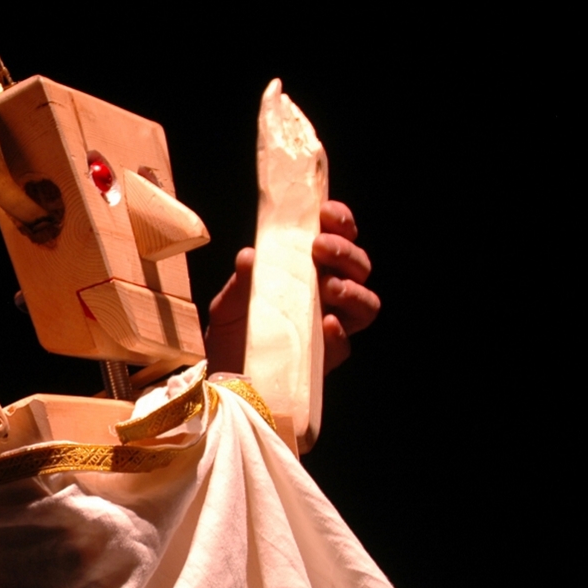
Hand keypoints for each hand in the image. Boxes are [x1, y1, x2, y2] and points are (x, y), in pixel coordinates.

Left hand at [203, 200, 379, 375]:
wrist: (221, 375)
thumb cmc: (232, 331)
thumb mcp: (229, 301)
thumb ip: (241, 280)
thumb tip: (250, 256)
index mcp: (311, 271)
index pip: (340, 239)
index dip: (341, 222)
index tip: (326, 212)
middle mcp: (329, 296)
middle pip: (359, 267)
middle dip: (346, 252)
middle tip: (320, 247)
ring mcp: (331, 328)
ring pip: (366, 304)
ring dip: (353, 290)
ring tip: (329, 285)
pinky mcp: (325, 360)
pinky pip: (344, 346)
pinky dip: (339, 334)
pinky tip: (326, 324)